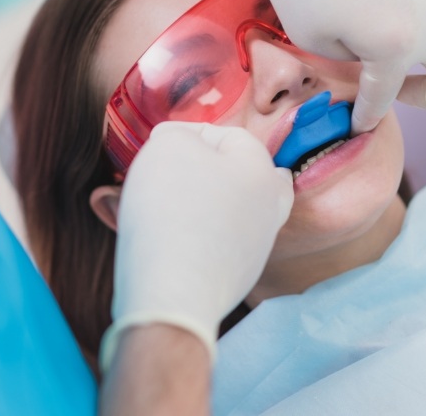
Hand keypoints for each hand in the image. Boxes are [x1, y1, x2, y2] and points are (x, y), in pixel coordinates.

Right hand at [101, 122, 292, 368]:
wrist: (172, 292)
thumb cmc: (172, 208)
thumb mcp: (169, 146)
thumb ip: (176, 134)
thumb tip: (177, 143)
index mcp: (261, 170)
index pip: (229, 135)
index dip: (188, 132)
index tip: (156, 144)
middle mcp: (268, 208)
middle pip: (243, 175)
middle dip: (208, 168)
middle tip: (178, 170)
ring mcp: (255, 247)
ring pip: (230, 210)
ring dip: (200, 201)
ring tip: (164, 202)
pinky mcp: (235, 278)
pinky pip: (215, 243)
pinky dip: (195, 233)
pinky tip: (168, 235)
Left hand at [186, 0, 425, 132]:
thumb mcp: (312, 38)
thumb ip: (349, 57)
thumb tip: (367, 53)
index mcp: (397, 46)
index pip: (384, 95)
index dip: (368, 115)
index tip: (359, 124)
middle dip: (424, 92)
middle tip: (405, 94)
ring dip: (422, 49)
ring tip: (394, 50)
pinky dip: (418, 10)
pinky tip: (394, 8)